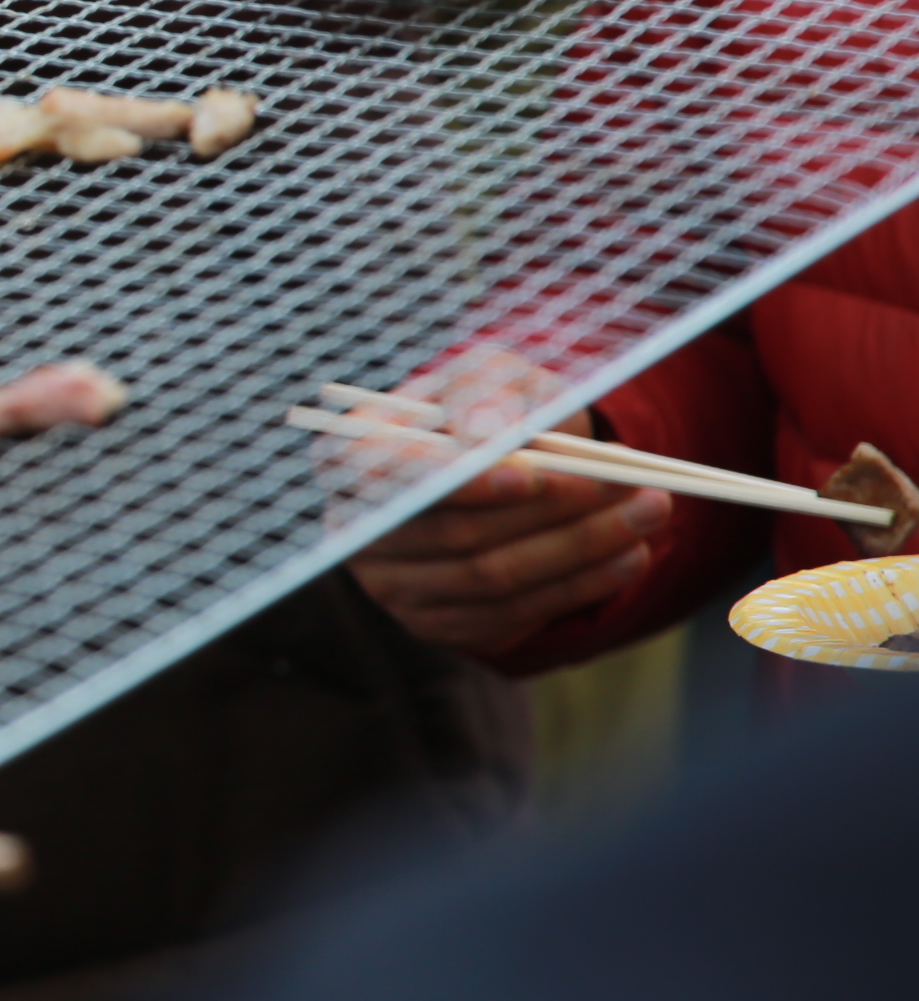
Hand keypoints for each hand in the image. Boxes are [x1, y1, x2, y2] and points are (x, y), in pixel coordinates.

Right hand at [346, 416, 671, 657]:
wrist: (502, 462)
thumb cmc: (488, 408)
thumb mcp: (492, 376)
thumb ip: (488, 391)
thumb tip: (490, 432)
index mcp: (348, 454)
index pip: (386, 475)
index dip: (459, 481)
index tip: (537, 475)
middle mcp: (356, 529)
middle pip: (454, 534)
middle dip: (554, 513)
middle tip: (636, 486)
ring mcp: (393, 585)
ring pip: (493, 579)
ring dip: (583, 549)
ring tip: (652, 513)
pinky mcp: (436, 624)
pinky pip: (513, 615)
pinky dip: (580, 586)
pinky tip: (630, 556)